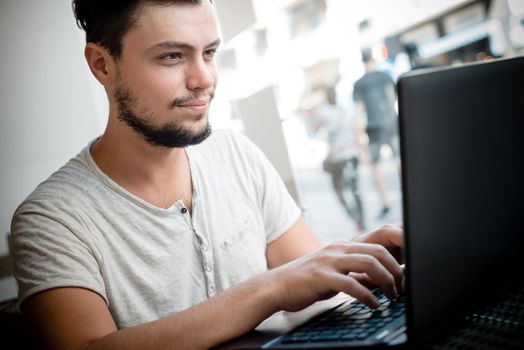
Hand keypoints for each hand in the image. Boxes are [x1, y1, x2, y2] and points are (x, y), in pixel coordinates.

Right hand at [268, 227, 403, 311]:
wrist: (276, 286)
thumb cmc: (305, 282)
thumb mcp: (332, 272)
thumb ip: (352, 272)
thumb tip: (377, 282)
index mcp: (342, 247)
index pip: (377, 247)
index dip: (395, 262)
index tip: (402, 279)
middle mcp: (337, 249)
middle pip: (377, 253)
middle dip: (395, 271)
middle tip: (401, 289)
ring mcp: (329, 261)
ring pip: (368, 264)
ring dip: (386, 282)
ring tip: (391, 297)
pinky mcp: (321, 276)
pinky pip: (351, 284)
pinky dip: (367, 296)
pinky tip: (373, 305)